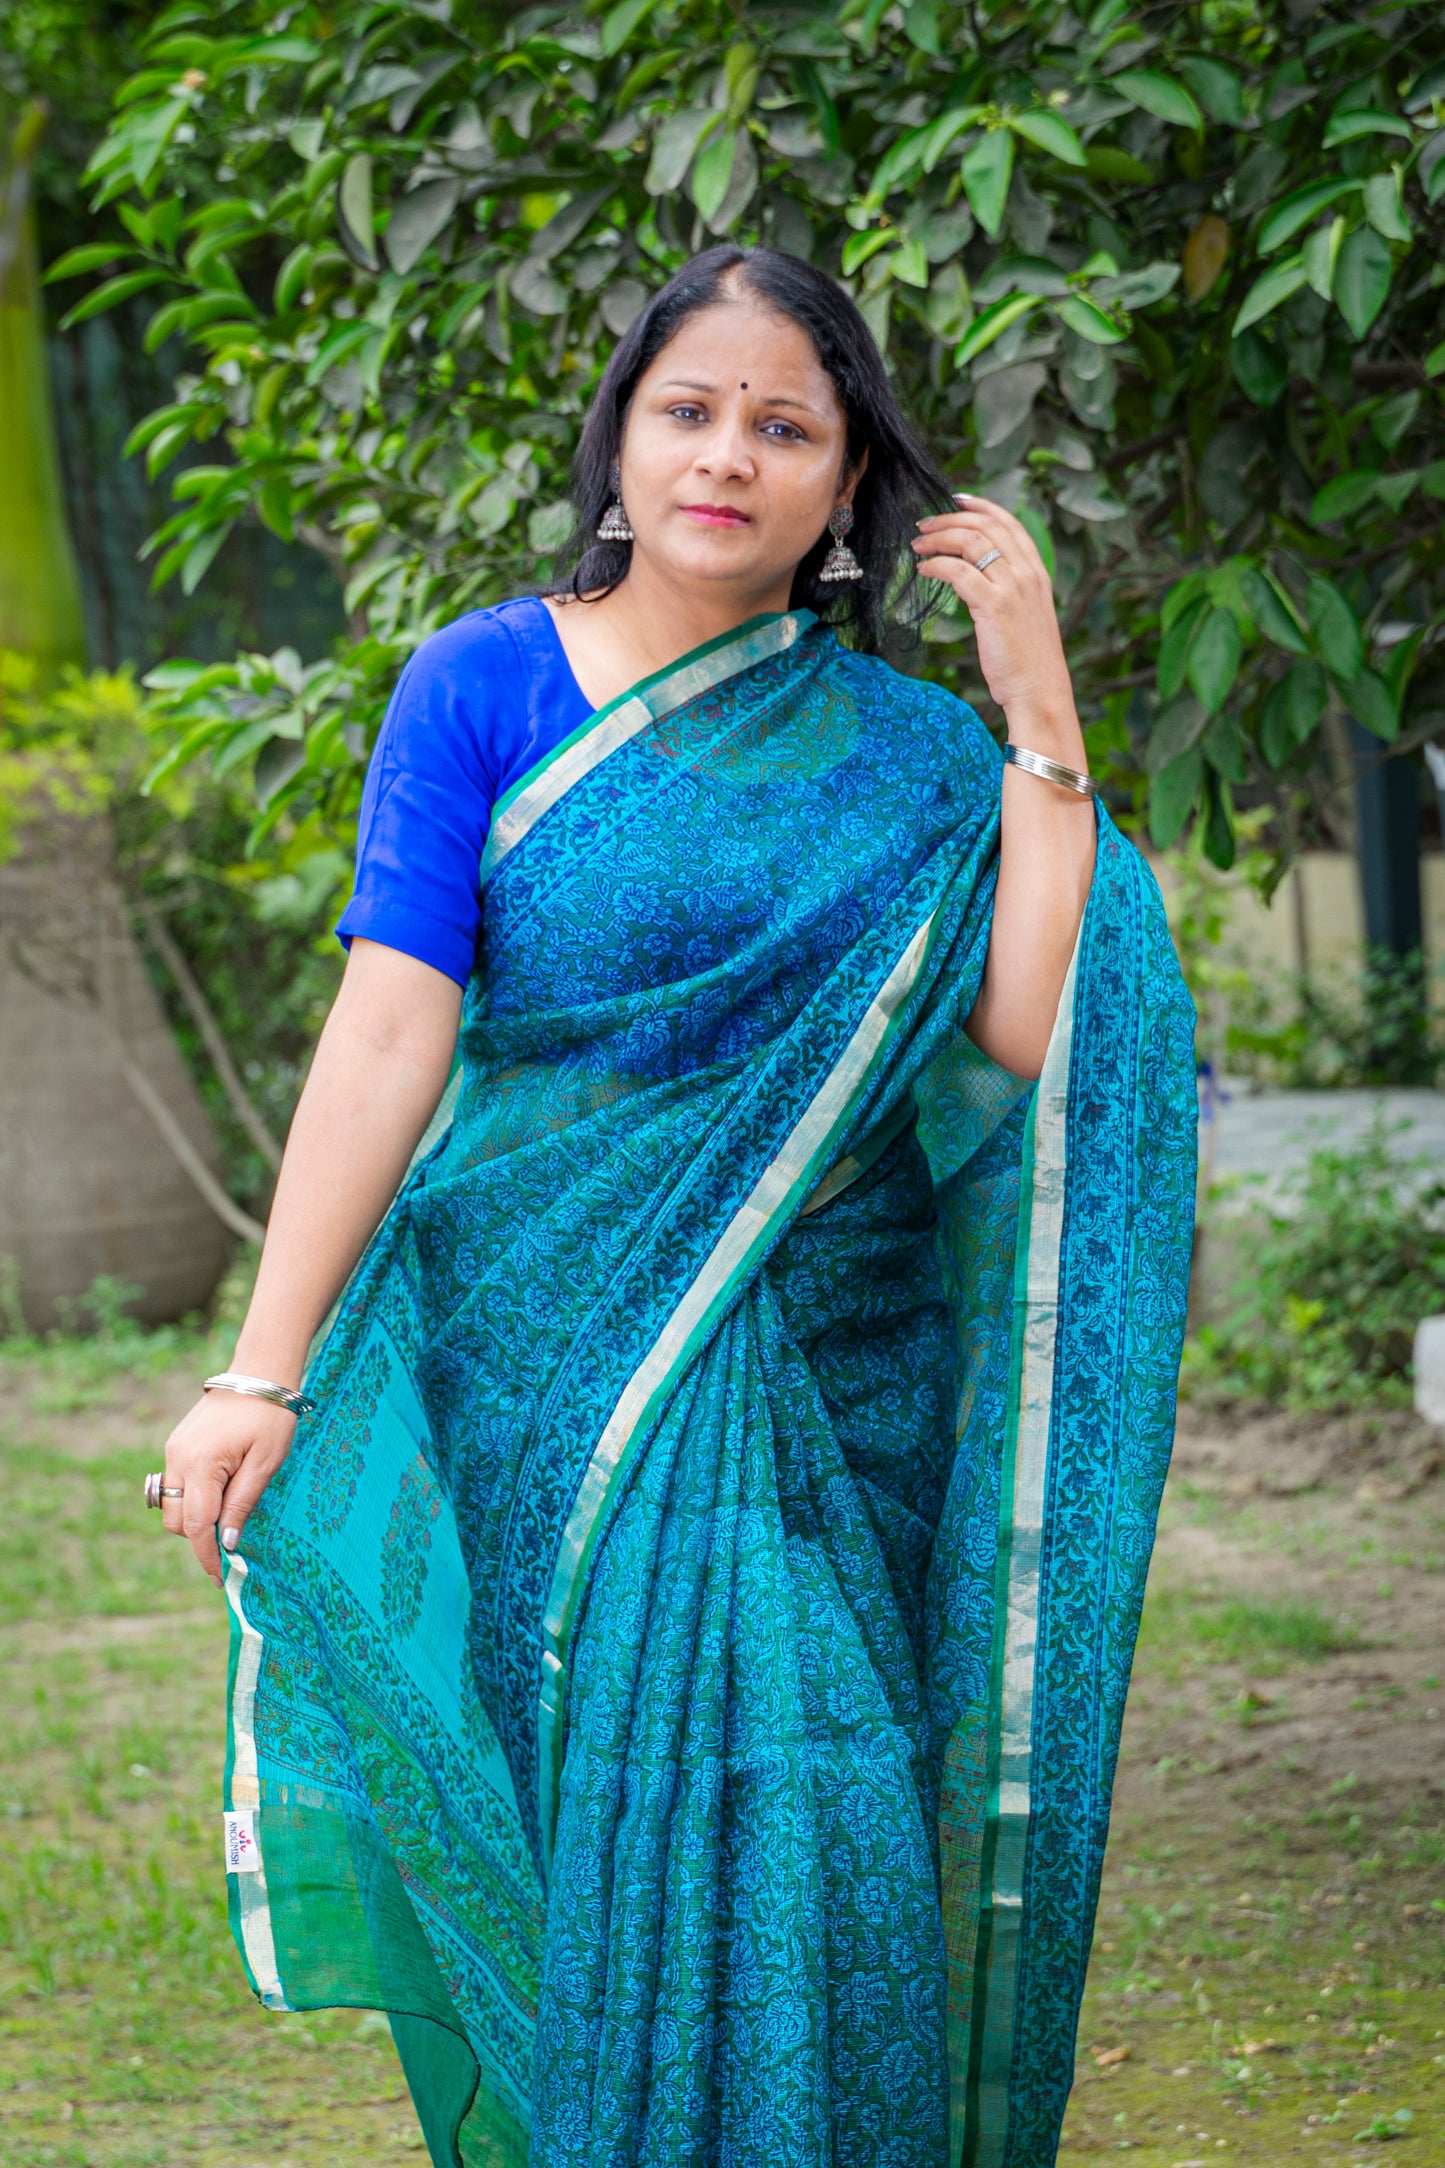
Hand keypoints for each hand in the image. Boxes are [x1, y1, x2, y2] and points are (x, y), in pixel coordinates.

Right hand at [159, 1387, 296, 1587]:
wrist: (258, 1375)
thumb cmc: (270, 1418)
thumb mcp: (265, 1464)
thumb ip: (242, 1504)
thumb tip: (226, 1544)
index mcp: (201, 1465)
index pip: (195, 1525)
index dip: (206, 1556)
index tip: (219, 1579)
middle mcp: (178, 1459)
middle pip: (176, 1521)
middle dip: (199, 1537)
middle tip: (231, 1542)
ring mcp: (173, 1451)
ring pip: (172, 1505)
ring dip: (194, 1518)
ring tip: (229, 1513)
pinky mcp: (176, 1445)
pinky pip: (176, 1484)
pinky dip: (193, 1498)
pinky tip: (221, 1492)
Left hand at [911, 495, 1079, 745]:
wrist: (1039, 690)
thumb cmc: (1027, 661)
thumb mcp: (1024, 616)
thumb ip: (1008, 591)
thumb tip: (977, 577)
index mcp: (1037, 572)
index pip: (1009, 523)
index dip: (981, 506)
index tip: (956, 500)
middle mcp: (1028, 573)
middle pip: (986, 526)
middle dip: (951, 519)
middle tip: (924, 524)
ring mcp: (1012, 588)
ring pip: (971, 542)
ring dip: (939, 538)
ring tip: (918, 545)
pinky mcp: (994, 606)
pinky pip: (959, 571)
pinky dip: (937, 565)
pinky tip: (924, 570)